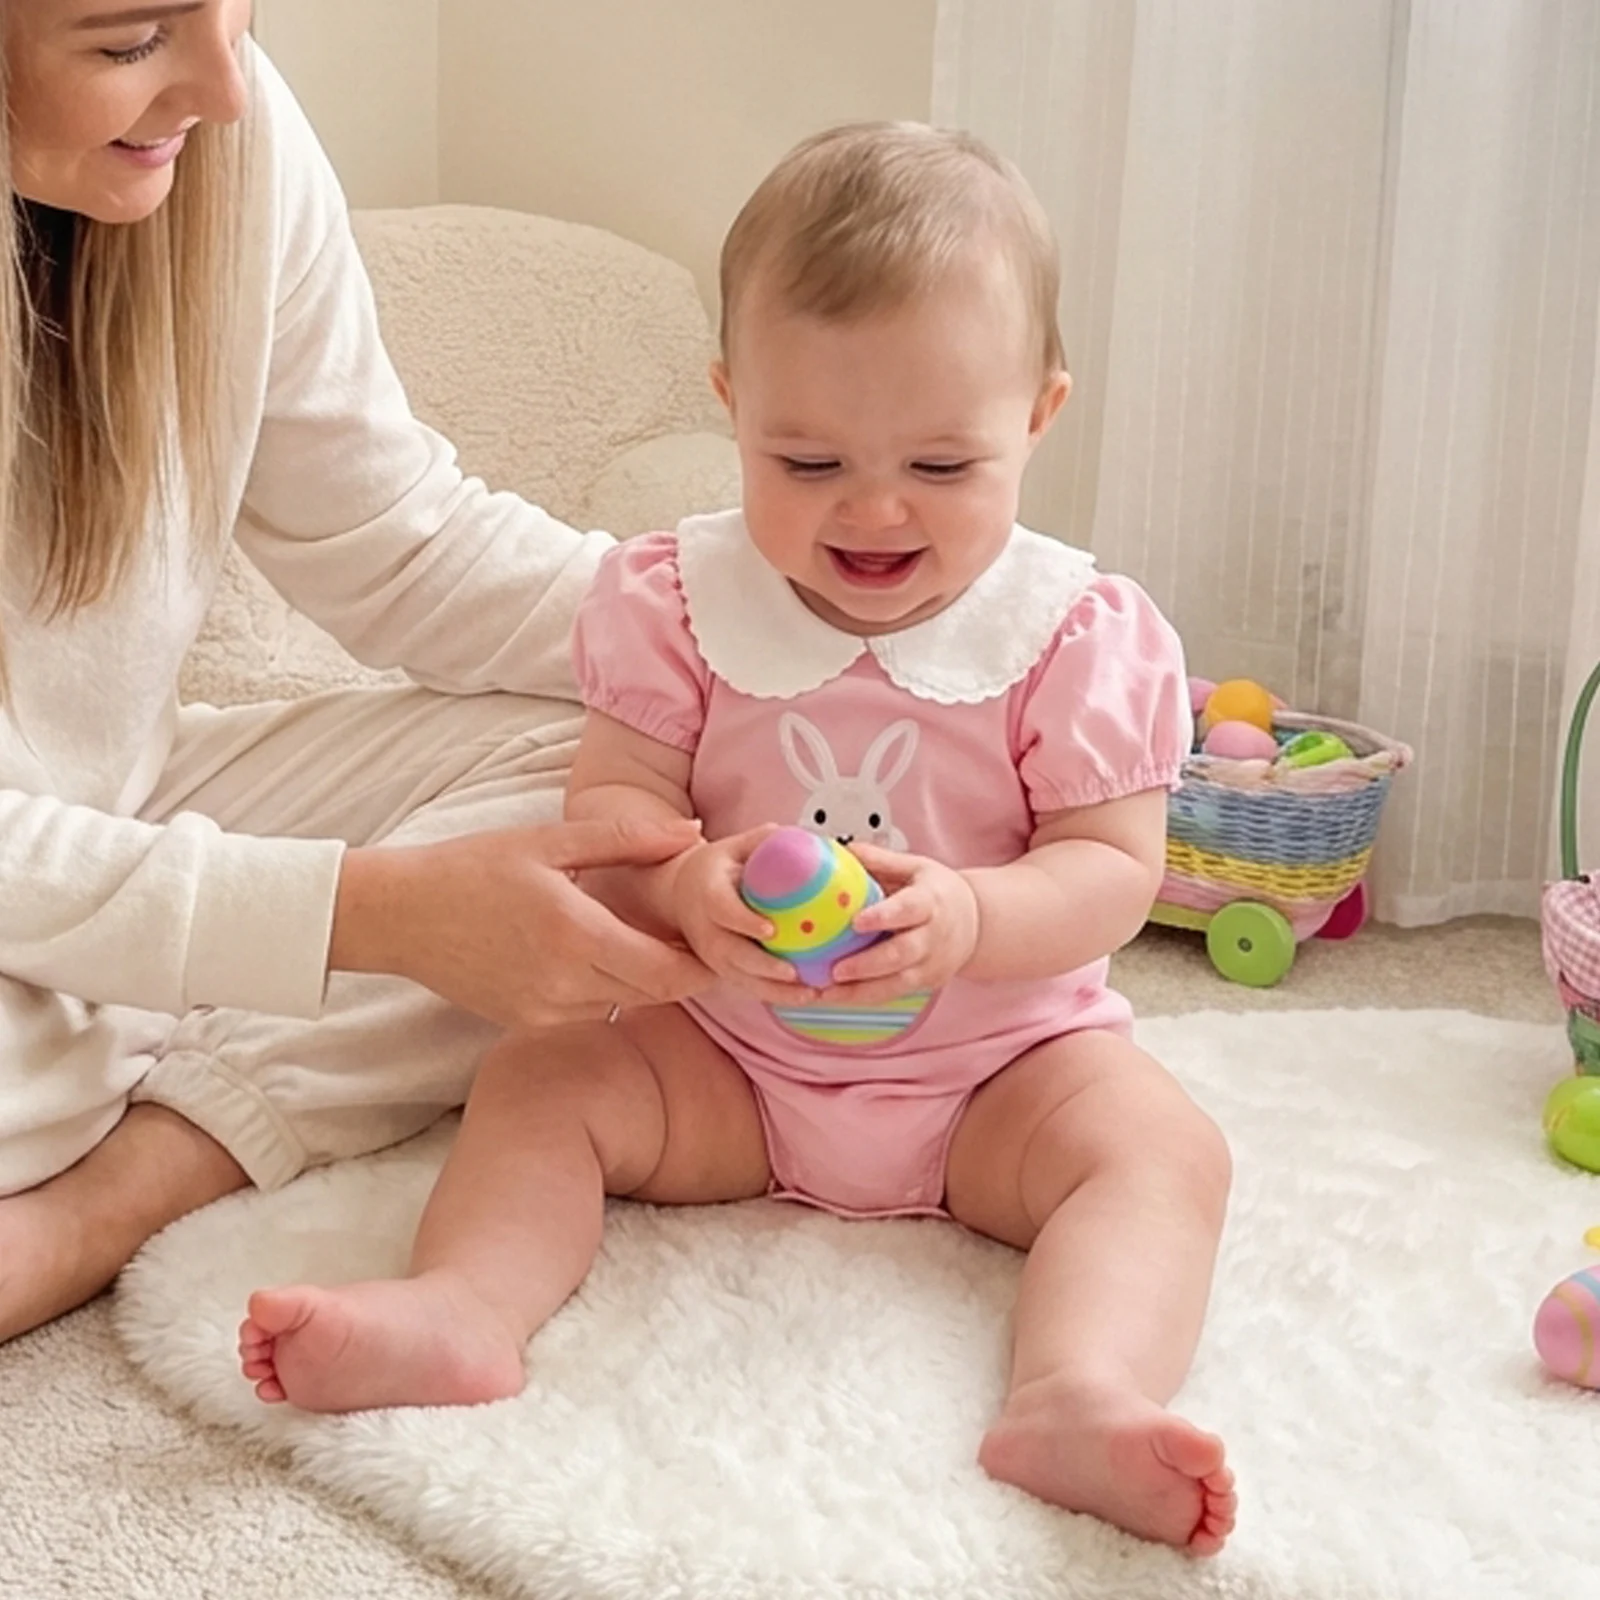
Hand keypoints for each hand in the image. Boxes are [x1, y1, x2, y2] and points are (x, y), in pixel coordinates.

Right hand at [330, 817, 716, 1030]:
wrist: (399, 915)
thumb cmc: (472, 868)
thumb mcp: (551, 841)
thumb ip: (627, 838)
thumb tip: (692, 831)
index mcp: (575, 935)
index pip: (667, 973)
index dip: (703, 965)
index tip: (719, 941)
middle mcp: (563, 983)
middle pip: (655, 994)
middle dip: (684, 972)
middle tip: (699, 939)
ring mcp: (544, 1009)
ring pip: (623, 1003)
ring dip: (646, 979)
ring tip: (653, 940)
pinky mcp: (526, 1021)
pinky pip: (588, 1009)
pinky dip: (607, 986)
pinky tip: (601, 953)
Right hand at [668, 826, 820, 1004]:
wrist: (682, 893)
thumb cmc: (718, 867)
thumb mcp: (736, 845)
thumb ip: (766, 840)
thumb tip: (809, 836)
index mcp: (708, 893)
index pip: (723, 910)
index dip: (744, 921)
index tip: (771, 930)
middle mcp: (705, 929)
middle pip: (731, 954)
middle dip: (763, 968)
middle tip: (795, 974)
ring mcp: (711, 954)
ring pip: (741, 978)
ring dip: (775, 991)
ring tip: (811, 993)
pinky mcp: (720, 970)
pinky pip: (748, 986)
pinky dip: (776, 995)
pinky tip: (806, 996)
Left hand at [817, 841, 979, 1005]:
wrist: (977, 923)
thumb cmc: (939, 893)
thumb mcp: (917, 868)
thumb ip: (881, 861)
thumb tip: (843, 849)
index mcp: (930, 901)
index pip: (908, 909)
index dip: (884, 916)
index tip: (857, 922)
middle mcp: (934, 936)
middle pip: (902, 954)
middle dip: (868, 965)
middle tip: (836, 970)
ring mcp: (932, 963)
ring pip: (898, 983)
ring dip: (861, 991)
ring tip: (828, 991)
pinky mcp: (926, 982)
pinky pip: (895, 993)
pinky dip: (865, 998)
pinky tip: (838, 996)